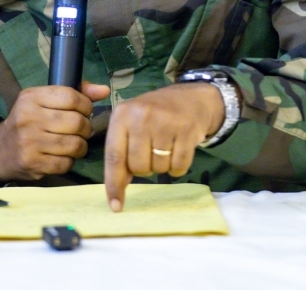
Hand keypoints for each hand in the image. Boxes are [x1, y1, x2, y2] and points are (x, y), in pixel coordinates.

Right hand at [0, 81, 109, 184]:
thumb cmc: (28, 121)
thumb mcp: (43, 100)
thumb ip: (75, 93)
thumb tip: (104, 91)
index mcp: (31, 97)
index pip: (71, 97)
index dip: (86, 105)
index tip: (85, 111)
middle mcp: (28, 117)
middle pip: (76, 122)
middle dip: (86, 128)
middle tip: (82, 130)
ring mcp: (29, 142)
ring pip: (74, 144)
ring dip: (80, 146)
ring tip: (75, 144)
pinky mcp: (32, 163)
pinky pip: (65, 163)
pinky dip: (69, 161)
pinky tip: (63, 156)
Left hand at [103, 82, 224, 211]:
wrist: (190, 97)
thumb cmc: (155, 115)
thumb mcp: (131, 124)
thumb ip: (121, 152)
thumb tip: (117, 190)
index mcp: (122, 115)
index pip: (114, 156)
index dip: (114, 184)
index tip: (116, 207)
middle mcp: (141, 116)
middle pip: (138, 167)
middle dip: (145, 167)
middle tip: (152, 151)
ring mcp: (165, 122)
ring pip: (159, 169)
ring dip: (163, 166)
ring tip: (166, 146)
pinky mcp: (187, 130)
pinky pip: (179, 167)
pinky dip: (178, 167)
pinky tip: (178, 150)